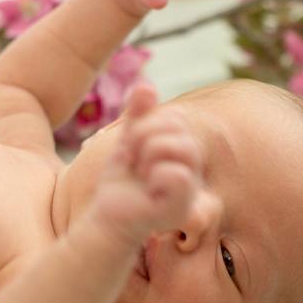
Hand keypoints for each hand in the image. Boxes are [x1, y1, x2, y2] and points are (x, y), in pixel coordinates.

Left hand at [90, 84, 202, 244]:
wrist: (109, 217)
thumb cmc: (122, 182)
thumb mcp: (129, 141)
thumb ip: (139, 115)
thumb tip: (146, 85)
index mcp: (183, 154)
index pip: (178, 118)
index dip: (150, 121)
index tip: (132, 144)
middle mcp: (193, 170)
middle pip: (181, 129)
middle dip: (145, 134)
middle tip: (132, 157)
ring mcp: (190, 191)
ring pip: (184, 147)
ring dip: (150, 152)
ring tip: (140, 171)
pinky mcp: (179, 209)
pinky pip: (179, 175)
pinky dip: (157, 175)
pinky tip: (148, 188)